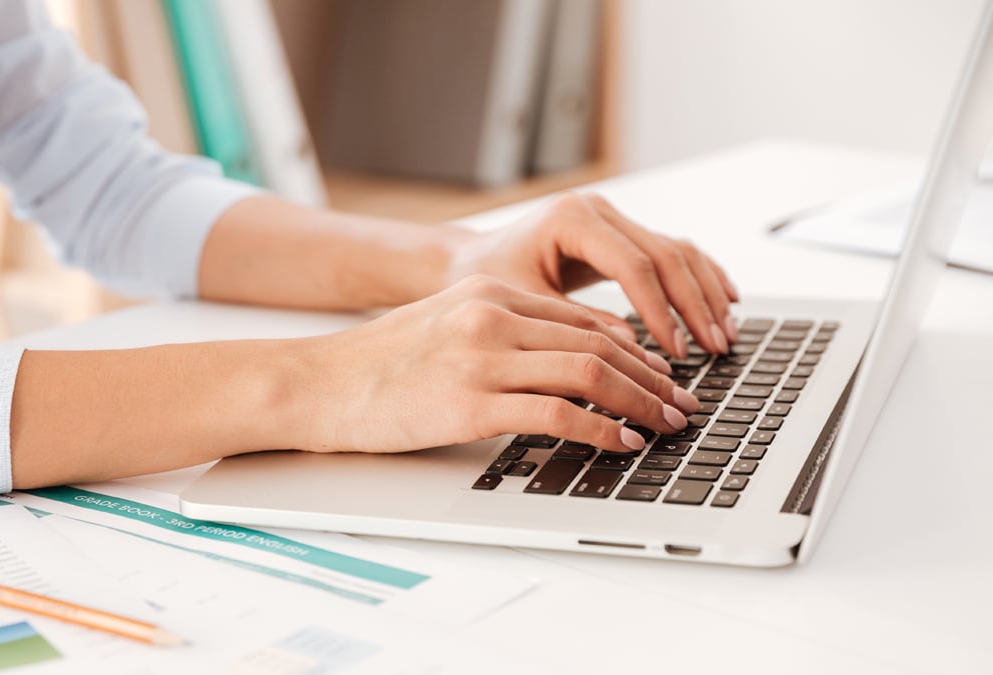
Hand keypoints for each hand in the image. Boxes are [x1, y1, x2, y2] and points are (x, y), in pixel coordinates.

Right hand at [292, 276, 700, 454]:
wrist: (318, 384)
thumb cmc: (377, 364)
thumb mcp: (444, 326)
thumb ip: (501, 332)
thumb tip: (563, 359)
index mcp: (489, 293)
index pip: (583, 317)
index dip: (634, 349)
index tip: (660, 375)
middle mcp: (491, 316)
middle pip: (598, 342)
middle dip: (651, 377)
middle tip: (681, 404)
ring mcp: (481, 359)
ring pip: (588, 373)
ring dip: (638, 402)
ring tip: (666, 425)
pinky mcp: (470, 404)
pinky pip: (555, 415)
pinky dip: (599, 430)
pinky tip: (620, 443)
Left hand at [447, 192, 739, 357]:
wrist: (468, 261)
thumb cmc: (487, 280)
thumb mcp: (526, 305)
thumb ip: (578, 324)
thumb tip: (634, 351)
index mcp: (572, 219)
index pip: (633, 264)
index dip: (660, 309)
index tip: (677, 348)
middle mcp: (598, 211)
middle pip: (665, 255)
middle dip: (694, 304)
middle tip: (715, 347)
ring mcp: (613, 219)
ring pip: (677, 251)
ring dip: (706, 293)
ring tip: (724, 335)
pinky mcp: (621, 234)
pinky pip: (671, 252)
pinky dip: (700, 278)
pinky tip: (725, 302)